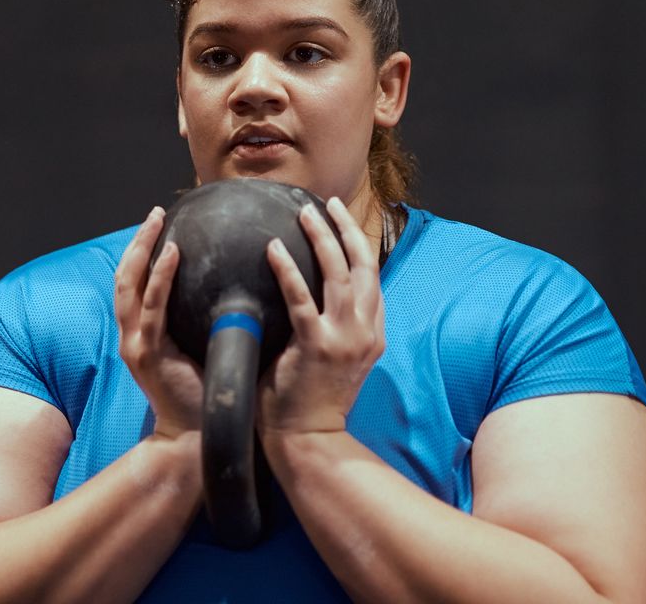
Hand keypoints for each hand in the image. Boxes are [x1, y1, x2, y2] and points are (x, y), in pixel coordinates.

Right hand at [115, 207, 202, 439]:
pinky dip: (160, 277)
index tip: (158, 226)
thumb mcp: (198, 354)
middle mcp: (132, 336)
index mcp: (143, 336)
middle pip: (124, 277)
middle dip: (137, 242)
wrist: (194, 440)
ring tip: (157, 221)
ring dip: (143, 249)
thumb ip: (203, 326)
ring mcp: (137, 344)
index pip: (136, 285)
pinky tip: (173, 252)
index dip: (142, 254)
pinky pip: (154, 307)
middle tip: (155, 213)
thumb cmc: (204, 397)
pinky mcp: (149, 354)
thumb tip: (233, 295)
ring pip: (131, 285)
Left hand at [258, 198, 384, 436]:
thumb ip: (333, 330)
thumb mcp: (337, 361)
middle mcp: (365, 332)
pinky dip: (287, 270)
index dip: (358, 244)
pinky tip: (272, 249)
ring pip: (338, 273)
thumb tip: (311, 299)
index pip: (371, 278)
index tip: (340, 220)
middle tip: (326, 204)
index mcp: (372, 334)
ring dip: (322, 238)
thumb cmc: (312, 403)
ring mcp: (344, 339)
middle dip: (346, 229)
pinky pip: (300, 299)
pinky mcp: (316, 347)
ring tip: (303, 214)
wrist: (310, 442)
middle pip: (363, 266)